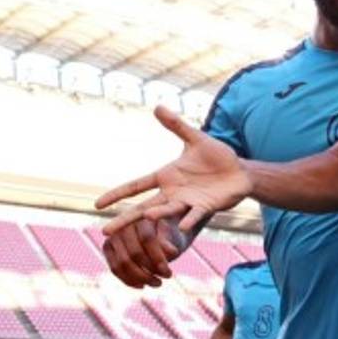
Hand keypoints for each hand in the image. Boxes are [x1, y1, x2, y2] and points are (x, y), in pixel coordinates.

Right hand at [95, 105, 252, 234]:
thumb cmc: (216, 157)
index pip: (136, 186)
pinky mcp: (206, 207)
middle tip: (106, 232)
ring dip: (158, 214)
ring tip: (145, 217)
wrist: (240, 172)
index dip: (118, 194)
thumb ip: (176, 125)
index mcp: (166, 176)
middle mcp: (173, 192)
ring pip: (168, 211)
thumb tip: (158, 106)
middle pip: (144, 207)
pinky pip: (195, 214)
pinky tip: (183, 227)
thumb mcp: (195, 138)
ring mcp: (188, 201)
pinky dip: (189, 220)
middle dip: (126, 218)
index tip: (98, 204)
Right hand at [103, 217, 187, 287]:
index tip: (169, 273)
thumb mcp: (176, 237)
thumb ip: (172, 242)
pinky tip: (142, 286)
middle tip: (167, 277)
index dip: (158, 258)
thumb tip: (171, 252)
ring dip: (141, 278)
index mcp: (141, 214)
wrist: (160, 232)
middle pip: (134, 253)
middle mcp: (124, 223)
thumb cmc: (172, 234)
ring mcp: (113, 235)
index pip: (147, 238)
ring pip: (123, 263)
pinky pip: (115, 268)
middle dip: (150, 270)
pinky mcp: (107, 247)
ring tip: (157, 284)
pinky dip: (128, 280)